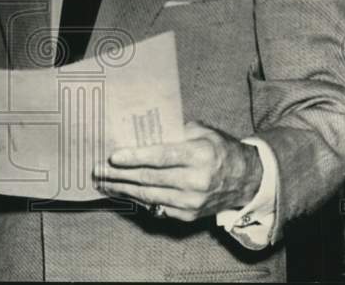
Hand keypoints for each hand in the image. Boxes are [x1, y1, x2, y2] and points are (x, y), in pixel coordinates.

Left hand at [93, 121, 262, 221]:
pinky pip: (157, 207)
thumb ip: (175, 130)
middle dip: (120, 174)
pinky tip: (122, 192)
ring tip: (103, 182)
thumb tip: (143, 128)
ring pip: (149, 195)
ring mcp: (191, 201)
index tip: (113, 155)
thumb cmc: (219, 149)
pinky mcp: (188, 215)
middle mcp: (195, 181)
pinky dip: (137, 199)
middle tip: (98, 169)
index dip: (135, 156)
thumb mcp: (203, 131)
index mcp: (199, 156)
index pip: (161, 157)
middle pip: (149, 178)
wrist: (246, 180)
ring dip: (122, 188)